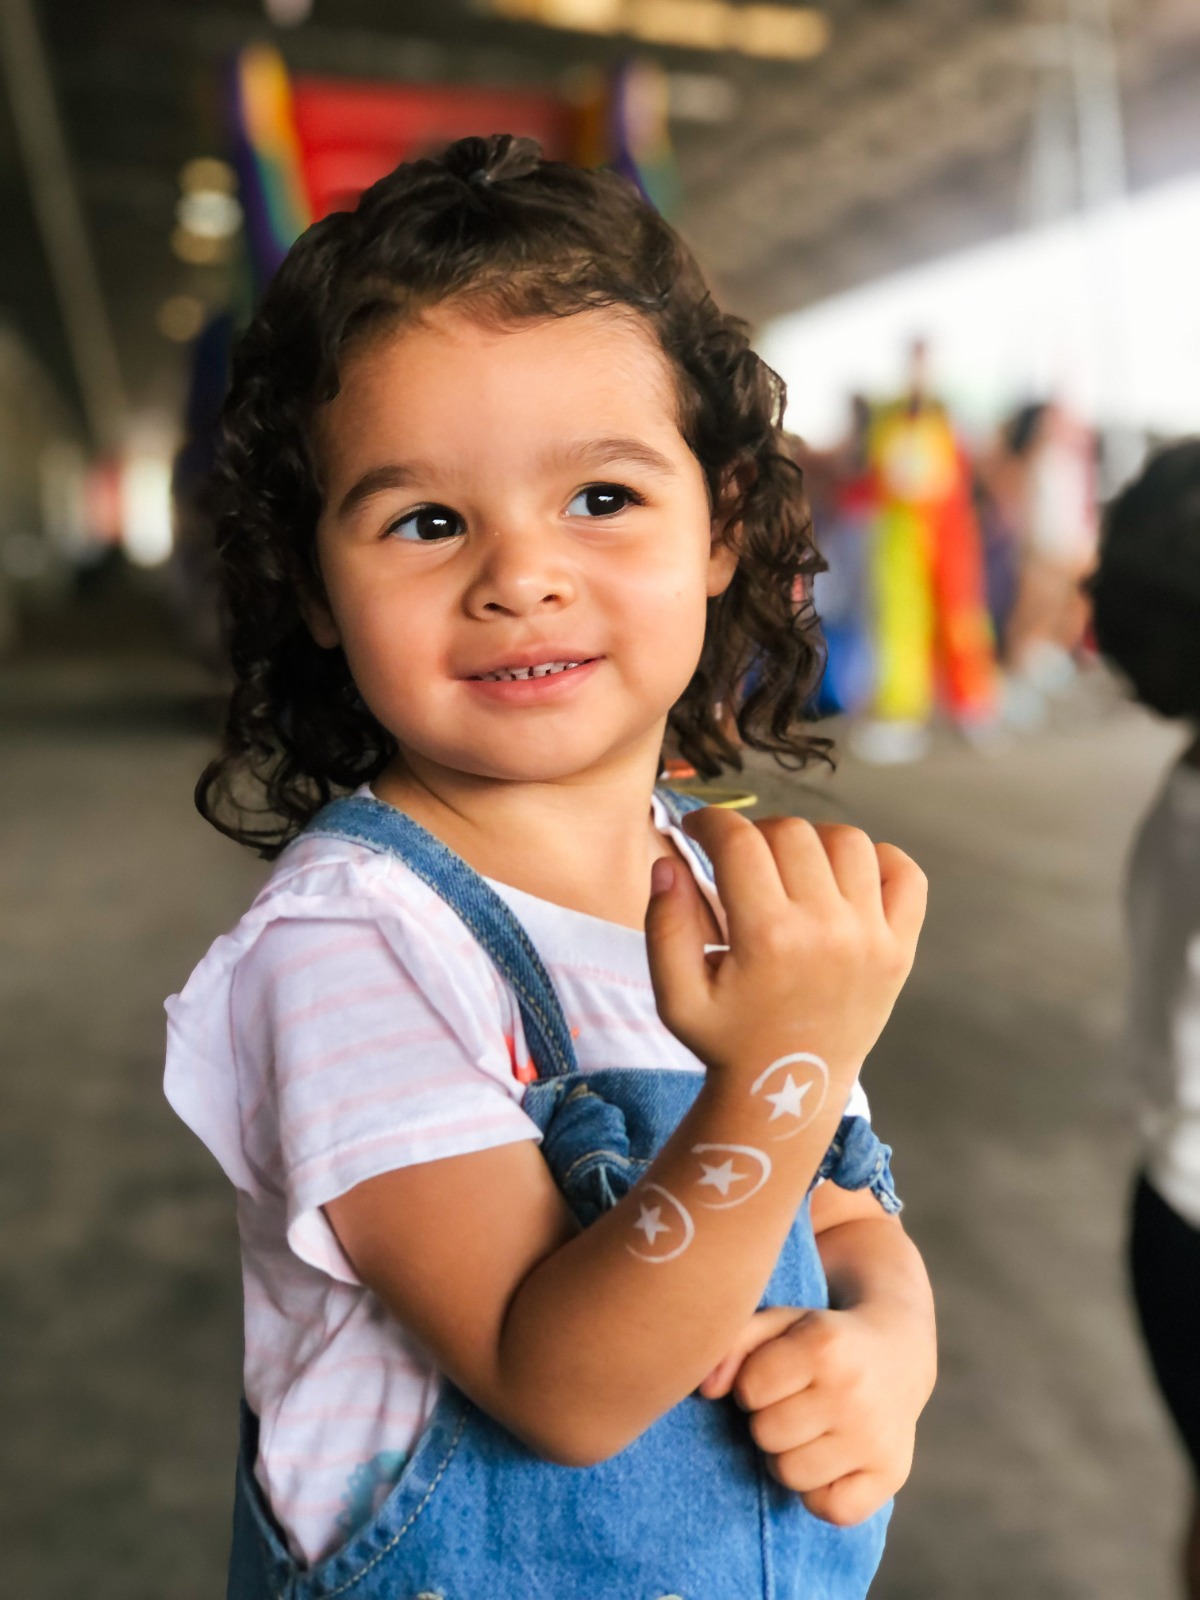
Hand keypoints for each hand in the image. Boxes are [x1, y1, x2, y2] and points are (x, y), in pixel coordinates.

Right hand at [646, 810, 926, 1085]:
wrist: (791, 1089)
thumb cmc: (728, 1040)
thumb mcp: (675, 996)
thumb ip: (665, 926)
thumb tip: (669, 861)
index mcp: (768, 938)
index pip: (739, 842)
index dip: (710, 821)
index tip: (696, 827)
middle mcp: (826, 929)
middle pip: (791, 833)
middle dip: (755, 834)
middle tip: (738, 859)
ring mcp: (871, 936)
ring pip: (847, 841)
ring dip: (811, 840)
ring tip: (788, 866)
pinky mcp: (900, 947)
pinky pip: (905, 873)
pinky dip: (878, 859)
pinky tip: (843, 877)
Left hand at [698, 1300, 929, 1525]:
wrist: (899, 1352)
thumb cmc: (821, 1340)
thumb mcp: (779, 1324)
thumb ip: (733, 1342)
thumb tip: (705, 1388)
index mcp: (824, 1345)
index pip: (749, 1390)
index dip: (753, 1384)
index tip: (775, 1375)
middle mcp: (854, 1393)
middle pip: (766, 1435)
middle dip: (770, 1419)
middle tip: (795, 1403)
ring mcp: (876, 1438)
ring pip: (791, 1475)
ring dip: (790, 1456)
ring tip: (810, 1429)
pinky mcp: (891, 1475)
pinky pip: (831, 1510)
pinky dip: (822, 1493)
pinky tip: (832, 1459)